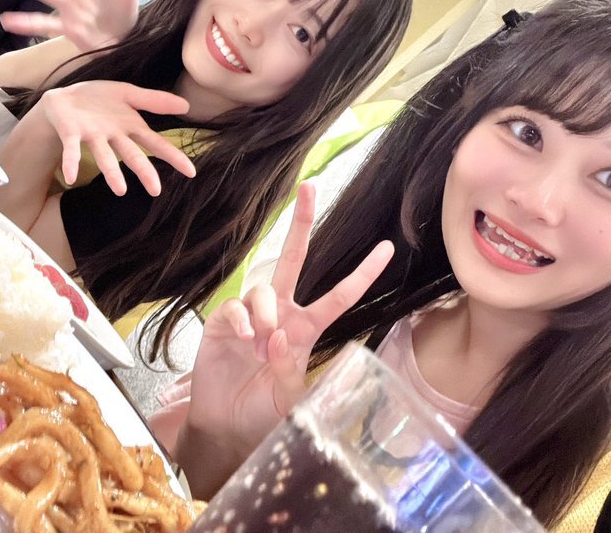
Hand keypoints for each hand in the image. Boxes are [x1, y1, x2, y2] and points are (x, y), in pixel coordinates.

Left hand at [37, 81, 195, 195]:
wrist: (63, 99)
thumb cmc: (97, 100)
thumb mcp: (128, 93)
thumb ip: (155, 101)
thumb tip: (187, 104)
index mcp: (129, 126)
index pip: (155, 143)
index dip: (172, 156)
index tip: (191, 172)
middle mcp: (113, 136)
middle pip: (132, 155)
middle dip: (144, 171)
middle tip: (156, 190)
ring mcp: (92, 136)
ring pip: (104, 156)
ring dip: (111, 173)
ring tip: (120, 190)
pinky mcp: (71, 134)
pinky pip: (71, 149)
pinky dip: (70, 162)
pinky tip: (69, 177)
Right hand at [186, 184, 394, 452]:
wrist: (225, 423)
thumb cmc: (261, 409)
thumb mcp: (289, 399)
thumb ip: (289, 372)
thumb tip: (277, 339)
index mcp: (305, 328)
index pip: (340, 295)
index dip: (364, 273)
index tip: (387, 247)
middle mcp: (280, 312)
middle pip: (293, 258)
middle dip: (301, 223)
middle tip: (309, 187)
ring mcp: (250, 314)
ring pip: (264, 290)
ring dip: (267, 315)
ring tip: (261, 348)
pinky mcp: (223, 321)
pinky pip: (236, 308)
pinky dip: (243, 322)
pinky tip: (245, 341)